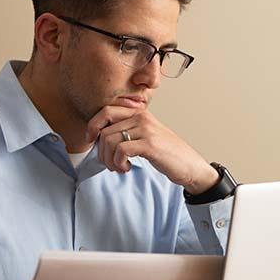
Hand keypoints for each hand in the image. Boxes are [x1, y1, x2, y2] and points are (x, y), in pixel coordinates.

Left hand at [86, 105, 218, 194]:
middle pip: (104, 131)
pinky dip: (119, 163)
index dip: (92, 126)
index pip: (106, 111)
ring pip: (110, 141)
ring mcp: (146, 130)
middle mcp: (141, 117)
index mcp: (139, 113)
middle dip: (101, 152)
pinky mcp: (150, 145)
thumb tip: (99, 137)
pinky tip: (127, 168)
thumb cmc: (166, 153)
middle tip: (110, 164)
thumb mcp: (145, 136)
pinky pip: (120, 150)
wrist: (189, 165)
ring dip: (110, 161)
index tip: (90, 141)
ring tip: (120, 168)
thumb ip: (127, 131)